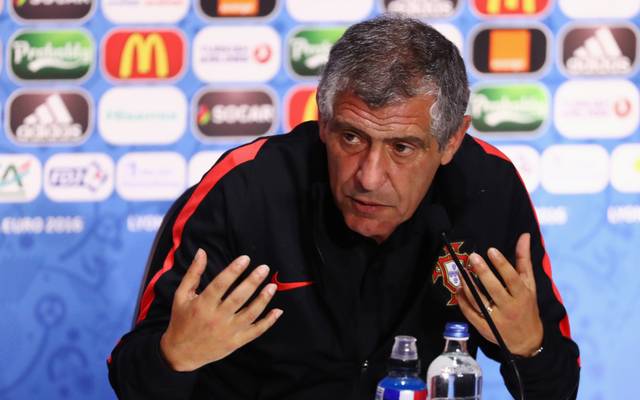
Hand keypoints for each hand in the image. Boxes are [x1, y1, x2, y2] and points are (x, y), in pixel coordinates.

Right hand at [160, 249, 282, 370]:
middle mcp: (216, 318)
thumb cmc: (182, 320)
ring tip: (273, 286)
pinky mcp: (235, 342)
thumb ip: (193, 273)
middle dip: (253, 282)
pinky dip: (268, 322)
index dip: (234, 271)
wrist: (181, 352)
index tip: (246, 259)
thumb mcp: (181, 295)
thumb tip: (202, 251)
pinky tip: (277, 311)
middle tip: (264, 268)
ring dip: (263, 300)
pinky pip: (255, 331)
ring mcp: (227, 332)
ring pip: (250, 314)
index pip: (220, 284)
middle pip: (238, 298)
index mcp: (202, 305)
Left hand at [456, 233, 542, 356]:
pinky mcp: (485, 328)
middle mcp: (510, 308)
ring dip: (468, 285)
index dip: (501, 264)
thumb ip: (524, 260)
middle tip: (472, 257)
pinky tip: (459, 289)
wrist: (527, 341)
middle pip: (494, 289)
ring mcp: (496, 320)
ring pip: (479, 301)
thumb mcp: (530, 285)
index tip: (491, 250)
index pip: (512, 278)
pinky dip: (463, 301)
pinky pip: (471, 314)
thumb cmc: (527, 307)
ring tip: (461, 272)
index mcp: (522, 296)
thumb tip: (524, 236)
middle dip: (482, 272)